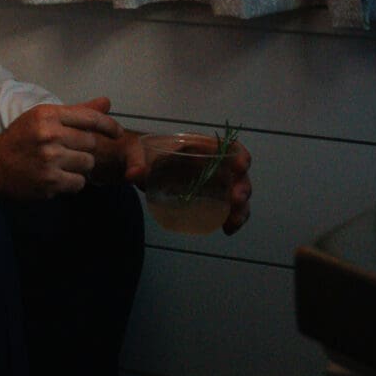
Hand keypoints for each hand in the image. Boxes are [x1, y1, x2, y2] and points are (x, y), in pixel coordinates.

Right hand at [0, 97, 122, 198]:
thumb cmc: (20, 140)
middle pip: (91, 143)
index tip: (117, 133)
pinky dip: (72, 182)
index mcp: (47, 114)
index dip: (109, 126)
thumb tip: (107, 102)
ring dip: (80, 167)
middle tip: (69, 152)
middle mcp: (49, 135)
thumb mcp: (42, 118)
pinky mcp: (50, 182)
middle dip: (84, 149)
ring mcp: (50, 159)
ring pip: (88, 164)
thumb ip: (76, 112)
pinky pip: (79, 183)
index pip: (90, 118)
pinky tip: (57, 177)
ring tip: (62, 165)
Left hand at [116, 133, 255, 233]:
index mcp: (197, 146)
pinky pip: (226, 208)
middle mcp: (210, 164)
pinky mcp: (207, 199)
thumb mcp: (135, 153)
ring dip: (240, 209)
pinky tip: (226, 230)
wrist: (134, 168)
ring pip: (236, 194)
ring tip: (232, 223)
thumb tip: (133, 174)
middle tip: (236, 201)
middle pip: (236, 174)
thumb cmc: (140, 153)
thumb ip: (135, 161)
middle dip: (242, 187)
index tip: (241, 165)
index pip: (226, 146)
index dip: (238, 154)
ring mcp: (211, 183)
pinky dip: (231, 219)